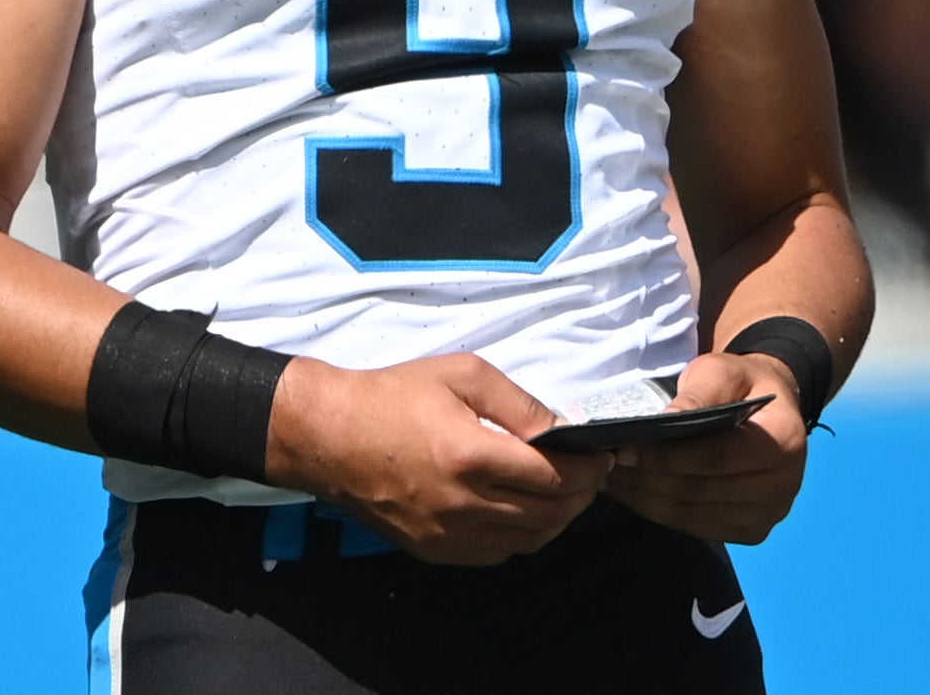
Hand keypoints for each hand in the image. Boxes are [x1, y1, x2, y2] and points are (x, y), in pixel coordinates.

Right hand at [264, 353, 607, 565]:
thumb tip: (562, 429)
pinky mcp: (435, 550)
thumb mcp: (459, 374)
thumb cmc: (393, 396)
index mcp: (471, 455)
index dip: (589, 468)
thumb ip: (517, 402)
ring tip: (560, 493)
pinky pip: (498, 554)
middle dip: (581, 495)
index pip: (556, 476)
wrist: (329, 436)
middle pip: (550, 514)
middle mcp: (463, 503)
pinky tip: (518, 509)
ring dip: (556, 519)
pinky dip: (521, 535)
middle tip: (590, 475)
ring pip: (529, 540)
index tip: (600, 456)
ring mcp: (448, 534)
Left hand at [604, 350, 808, 543]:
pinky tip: (634, 495)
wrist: (766, 409)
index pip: (715, 458)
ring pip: (695, 515)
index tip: (624, 450)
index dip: (666, 457)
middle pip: (701, 491)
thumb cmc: (738, 384)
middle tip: (604, 467)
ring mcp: (769, 514)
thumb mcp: (719, 372)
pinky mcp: (752, 530)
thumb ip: (696, 395)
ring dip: (647, 500)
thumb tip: (665, 422)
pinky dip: (662, 513)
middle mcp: (784, 486)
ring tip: (609, 480)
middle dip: (647, 480)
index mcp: (782, 442)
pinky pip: (699, 527)